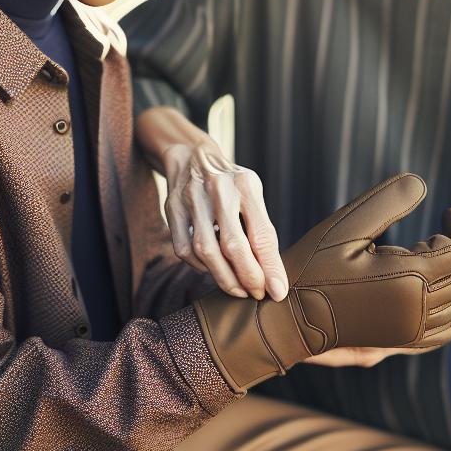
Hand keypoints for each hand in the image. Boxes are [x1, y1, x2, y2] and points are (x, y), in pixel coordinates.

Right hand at [159, 141, 288, 299]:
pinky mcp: (172, 209)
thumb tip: (273, 275)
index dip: (270, 267)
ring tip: (239, 290)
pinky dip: (199, 267)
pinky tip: (212, 271)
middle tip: (257, 294)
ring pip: (206, 251)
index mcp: (245, 185)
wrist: (191, 156)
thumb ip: (261, 229)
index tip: (278, 292)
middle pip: (233, 245)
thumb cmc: (230, 184)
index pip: (262, 234)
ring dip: (224, 278)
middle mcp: (218, 189)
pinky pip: (184, 249)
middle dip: (247, 277)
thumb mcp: (252, 194)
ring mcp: (192, 199)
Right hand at [193, 174, 450, 390]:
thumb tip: (425, 186)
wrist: (285, 320)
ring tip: (434, 236)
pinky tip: (431, 275)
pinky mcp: (404, 341)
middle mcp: (419, 311)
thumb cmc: (309, 268)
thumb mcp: (346, 224)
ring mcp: (413, 331)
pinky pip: (448, 323)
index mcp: (411, 281)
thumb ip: (389, 201)